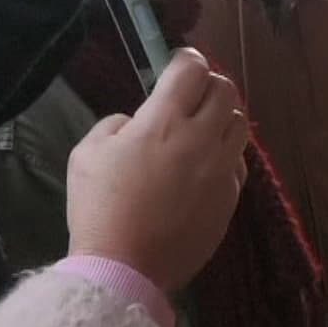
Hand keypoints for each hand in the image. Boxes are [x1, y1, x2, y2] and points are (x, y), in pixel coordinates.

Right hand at [66, 50, 249, 295]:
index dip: (186, 59)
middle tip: (191, 94)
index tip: (178, 63)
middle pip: (225, 91)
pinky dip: (225, 154)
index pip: (191, 70)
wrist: (126, 267)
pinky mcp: (231, 198)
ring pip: (240, 125)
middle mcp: (201, 139)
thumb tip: (135, 122)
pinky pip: (239, 163)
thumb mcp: (87, 154)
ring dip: (222, 117)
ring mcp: (222, 170)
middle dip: (209, 84)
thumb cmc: (99, 207)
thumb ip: (114, 125)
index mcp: (164, 122)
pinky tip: (205, 166)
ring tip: (201, 128)